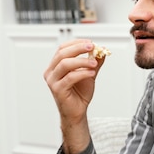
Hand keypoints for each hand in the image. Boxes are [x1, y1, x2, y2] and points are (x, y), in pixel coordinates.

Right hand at [43, 39, 104, 153]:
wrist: (78, 111)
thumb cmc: (80, 93)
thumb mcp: (89, 74)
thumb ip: (94, 62)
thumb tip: (101, 50)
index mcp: (55, 65)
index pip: (62, 48)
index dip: (76, 43)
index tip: (90, 42)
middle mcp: (51, 72)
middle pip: (62, 53)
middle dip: (78, 48)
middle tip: (92, 47)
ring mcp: (53, 81)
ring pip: (65, 64)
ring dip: (81, 61)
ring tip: (94, 63)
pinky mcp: (58, 90)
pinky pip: (70, 77)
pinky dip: (82, 73)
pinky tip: (92, 73)